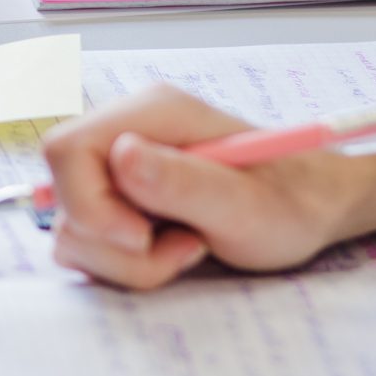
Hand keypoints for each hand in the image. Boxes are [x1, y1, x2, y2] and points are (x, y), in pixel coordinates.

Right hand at [41, 86, 361, 288]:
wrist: (313, 210)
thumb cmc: (291, 203)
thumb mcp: (245, 205)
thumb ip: (183, 182)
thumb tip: (121, 156)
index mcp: (152, 113)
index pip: (65, 148)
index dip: (87, 203)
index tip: (141, 236)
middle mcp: (126, 132)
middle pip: (63, 192)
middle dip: (110, 241)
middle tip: (179, 247)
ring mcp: (120, 167)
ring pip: (72, 225)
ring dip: (123, 258)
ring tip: (187, 247)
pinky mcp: (120, 199)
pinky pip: (89, 239)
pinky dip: (125, 262)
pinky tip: (174, 249)